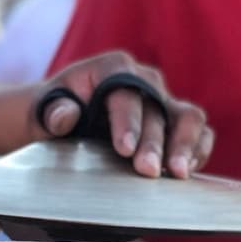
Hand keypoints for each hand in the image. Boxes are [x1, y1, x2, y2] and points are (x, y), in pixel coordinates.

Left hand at [36, 51, 211, 178]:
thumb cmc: (50, 111)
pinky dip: (197, 150)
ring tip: (178, 173)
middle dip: (154, 142)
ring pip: (188, 117)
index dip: (128, 121)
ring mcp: (162, 100)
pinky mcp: (174, 121)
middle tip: (146, 171)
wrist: (61, 117)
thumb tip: (68, 115)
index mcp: (112, 68)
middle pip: (158, 109)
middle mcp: (143, 80)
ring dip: (186, 145)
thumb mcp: (42, 110)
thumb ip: (53, 113)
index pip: (126, 92)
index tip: (124, 150)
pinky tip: (185, 172)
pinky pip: (198, 132)